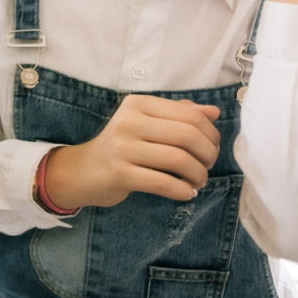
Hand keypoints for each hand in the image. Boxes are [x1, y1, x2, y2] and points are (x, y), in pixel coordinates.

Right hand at [45, 95, 220, 208]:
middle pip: (187, 135)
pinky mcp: (120, 173)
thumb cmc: (122, 146)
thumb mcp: (147, 123)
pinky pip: (163, 182)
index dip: (210, 134)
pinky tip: (187, 193)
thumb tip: (214, 112)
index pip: (190, 115)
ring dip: (198, 174)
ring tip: (198, 181)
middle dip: (208, 154)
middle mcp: (128, 121)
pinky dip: (183, 190)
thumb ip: (179, 115)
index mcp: (137, 104)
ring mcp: (122, 147)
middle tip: (207, 166)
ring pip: (179, 159)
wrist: (84, 170)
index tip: (211, 148)